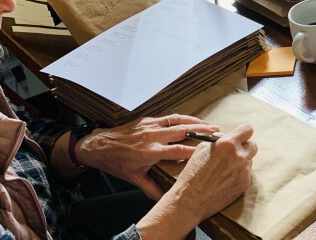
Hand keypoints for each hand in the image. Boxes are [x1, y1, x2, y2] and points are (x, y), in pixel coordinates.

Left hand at [77, 114, 218, 199]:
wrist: (99, 146)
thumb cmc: (116, 163)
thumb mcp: (133, 178)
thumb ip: (150, 187)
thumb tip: (164, 198)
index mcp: (151, 152)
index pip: (179, 150)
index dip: (195, 150)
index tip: (209, 151)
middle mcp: (153, 136)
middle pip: (182, 131)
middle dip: (201, 131)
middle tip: (216, 131)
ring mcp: (150, 126)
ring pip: (177, 121)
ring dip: (194, 121)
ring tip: (208, 124)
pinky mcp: (147, 120)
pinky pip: (168, 117)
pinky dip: (181, 118)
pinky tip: (190, 120)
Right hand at [135, 124, 257, 238]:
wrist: (191, 200)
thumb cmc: (193, 173)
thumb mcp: (201, 149)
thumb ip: (218, 141)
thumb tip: (227, 137)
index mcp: (228, 144)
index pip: (247, 130)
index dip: (243, 133)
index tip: (239, 136)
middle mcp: (239, 156)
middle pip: (252, 145)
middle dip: (244, 147)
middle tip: (234, 152)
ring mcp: (244, 171)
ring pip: (249, 161)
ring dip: (240, 162)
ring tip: (224, 170)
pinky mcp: (245, 184)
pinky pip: (246, 174)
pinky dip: (238, 175)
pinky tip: (225, 180)